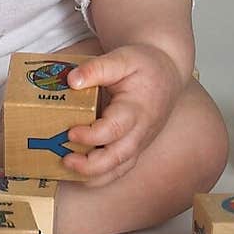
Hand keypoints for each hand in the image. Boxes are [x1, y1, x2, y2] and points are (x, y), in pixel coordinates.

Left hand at [61, 43, 185, 185]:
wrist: (168, 73)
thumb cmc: (145, 65)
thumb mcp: (123, 58)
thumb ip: (97, 68)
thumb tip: (72, 80)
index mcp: (136, 109)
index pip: (114, 129)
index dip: (91, 135)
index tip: (71, 132)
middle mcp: (140, 131)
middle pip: (117, 158)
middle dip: (90, 165)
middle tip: (65, 159)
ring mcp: (139, 143)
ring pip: (119, 169)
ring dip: (93, 175)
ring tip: (67, 169)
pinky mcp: (135, 147)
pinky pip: (119, 168)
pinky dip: (100, 175)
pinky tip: (79, 173)